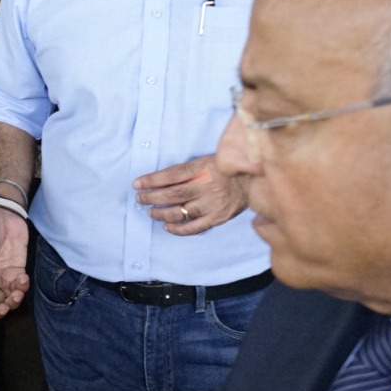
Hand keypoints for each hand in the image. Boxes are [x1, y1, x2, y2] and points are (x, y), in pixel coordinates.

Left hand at [133, 154, 249, 235]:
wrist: (253, 181)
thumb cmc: (225, 169)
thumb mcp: (205, 161)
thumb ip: (186, 170)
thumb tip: (157, 179)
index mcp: (203, 169)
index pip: (171, 175)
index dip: (151, 180)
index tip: (137, 184)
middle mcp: (207, 187)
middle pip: (172, 194)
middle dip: (151, 197)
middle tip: (140, 199)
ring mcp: (212, 204)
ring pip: (180, 212)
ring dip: (160, 213)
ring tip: (150, 212)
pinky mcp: (217, 218)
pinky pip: (193, 228)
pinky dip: (177, 229)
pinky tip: (167, 225)